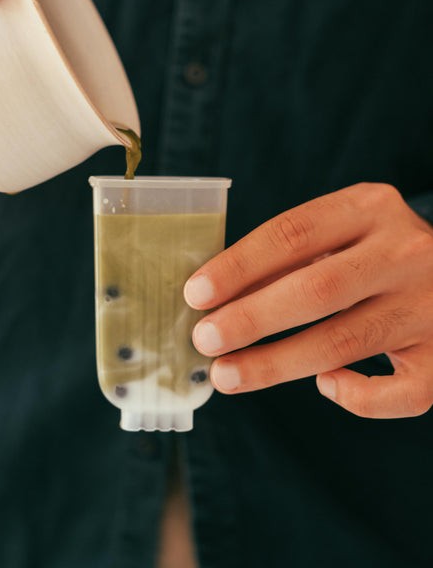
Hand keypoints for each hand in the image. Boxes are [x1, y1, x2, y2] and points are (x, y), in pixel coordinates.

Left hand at [184, 183, 432, 417]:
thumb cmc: (378, 249)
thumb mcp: (345, 228)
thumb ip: (294, 255)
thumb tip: (217, 296)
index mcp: (371, 208)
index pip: (294, 233)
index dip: (239, 265)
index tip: (196, 293)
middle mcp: (405, 252)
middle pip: (318, 289)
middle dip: (252, 318)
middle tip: (205, 338)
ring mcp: (431, 305)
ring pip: (345, 342)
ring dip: (276, 364)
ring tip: (227, 375)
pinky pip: (399, 392)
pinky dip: (357, 397)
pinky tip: (326, 384)